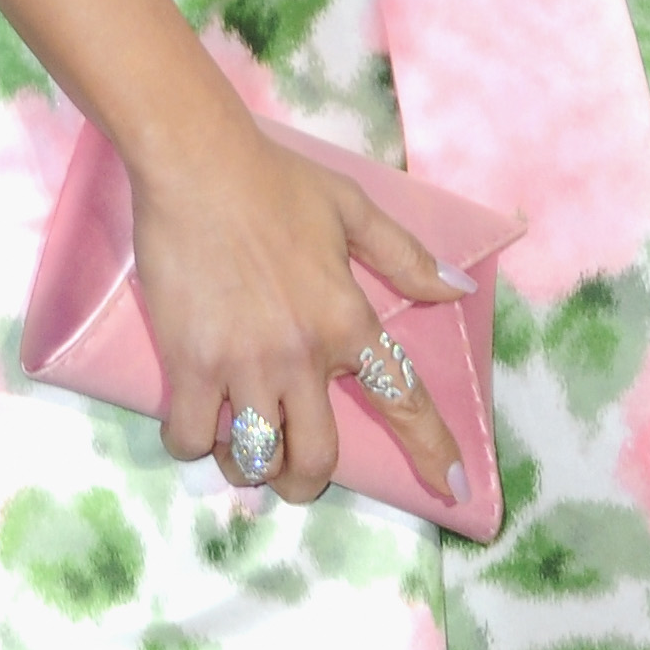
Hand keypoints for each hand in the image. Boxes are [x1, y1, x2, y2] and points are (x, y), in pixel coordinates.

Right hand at [127, 111, 473, 508]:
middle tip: (292, 469)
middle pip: (316, 461)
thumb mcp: (352, 208)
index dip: (433, 450)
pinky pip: (193, 439)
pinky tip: (198, 423)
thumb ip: (405, 256)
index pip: (402, 399)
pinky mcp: (190, 364)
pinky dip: (196, 444)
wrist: (196, 162)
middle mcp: (302, 354)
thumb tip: (458, 289)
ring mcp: (243, 364)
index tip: (458, 488)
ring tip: (240, 444)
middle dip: (306, 482)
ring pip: (255, 461)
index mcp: (347, 319)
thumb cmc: (274, 181)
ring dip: (250, 465)